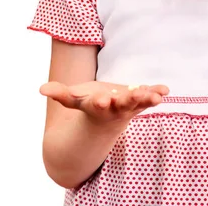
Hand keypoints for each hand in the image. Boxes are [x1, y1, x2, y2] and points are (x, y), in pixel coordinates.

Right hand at [39, 80, 169, 126]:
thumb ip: (59, 93)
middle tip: (136, 94)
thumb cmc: (87, 104)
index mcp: (97, 107)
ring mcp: (130, 106)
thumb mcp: (73, 99)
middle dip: (129, 99)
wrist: (105, 118)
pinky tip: (166, 89)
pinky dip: (158, 94)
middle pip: (122, 105)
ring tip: (158, 96)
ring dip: (148, 98)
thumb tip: (41, 89)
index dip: (99, 102)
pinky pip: (150, 98)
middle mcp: (114, 108)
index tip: (101, 99)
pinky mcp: (140, 101)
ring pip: (139, 103)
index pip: (97, 105)